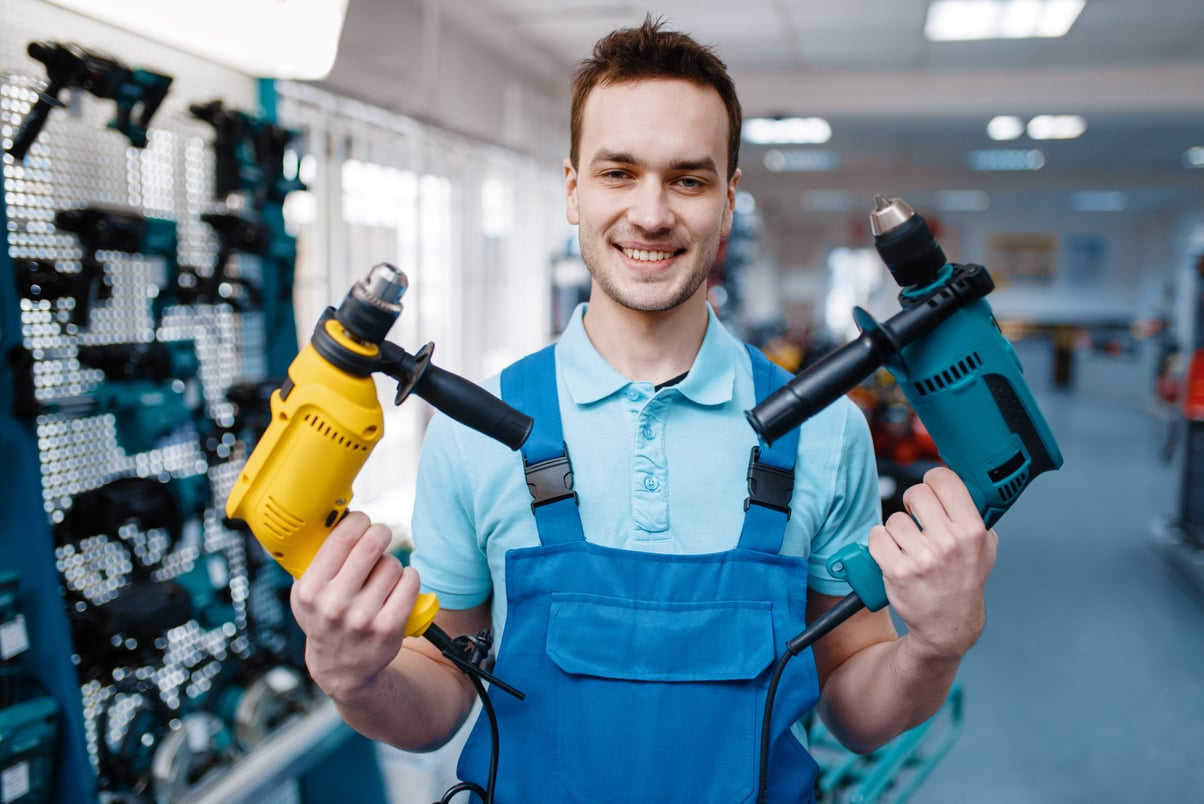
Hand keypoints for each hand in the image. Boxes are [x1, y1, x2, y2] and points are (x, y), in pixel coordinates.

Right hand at [289, 511, 421, 701]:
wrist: (342, 668)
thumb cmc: (325, 619)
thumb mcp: (306, 593)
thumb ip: (314, 558)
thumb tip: (336, 516)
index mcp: (311, 590)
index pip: (340, 538)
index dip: (357, 522)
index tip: (361, 522)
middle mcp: (334, 605)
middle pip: (372, 545)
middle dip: (380, 533)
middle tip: (380, 535)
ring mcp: (363, 618)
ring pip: (392, 564)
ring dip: (391, 563)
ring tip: (382, 575)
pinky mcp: (389, 628)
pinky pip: (410, 582)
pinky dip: (408, 578)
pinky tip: (398, 586)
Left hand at [867, 466, 998, 663]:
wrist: (948, 624)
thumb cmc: (964, 581)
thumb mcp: (985, 548)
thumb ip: (974, 515)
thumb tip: (956, 484)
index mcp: (972, 531)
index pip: (944, 479)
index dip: (932, 481)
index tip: (931, 490)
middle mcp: (948, 542)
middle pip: (915, 493)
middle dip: (912, 503)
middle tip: (917, 519)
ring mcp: (922, 558)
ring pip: (894, 518)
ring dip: (897, 529)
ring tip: (909, 545)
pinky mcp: (897, 571)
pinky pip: (876, 536)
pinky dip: (880, 542)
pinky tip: (893, 553)